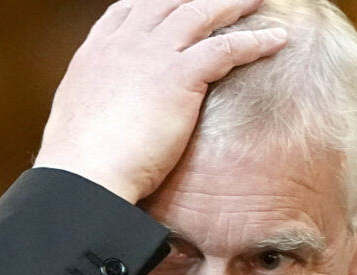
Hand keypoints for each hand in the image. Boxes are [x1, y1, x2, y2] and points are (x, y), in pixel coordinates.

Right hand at [33, 0, 287, 202]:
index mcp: (95, 54)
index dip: (152, 4)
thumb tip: (103, 122)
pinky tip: (277, 40)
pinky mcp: (178, 75)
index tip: (170, 4)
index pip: (126, 11)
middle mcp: (123, 44)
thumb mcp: (79, 123)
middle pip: (167, 2)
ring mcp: (151, 54)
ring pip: (199, 12)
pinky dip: (255, 41)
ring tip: (257, 0)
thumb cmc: (80, 166)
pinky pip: (226, 47)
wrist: (83, 176)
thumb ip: (98, 108)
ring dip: (232, 3)